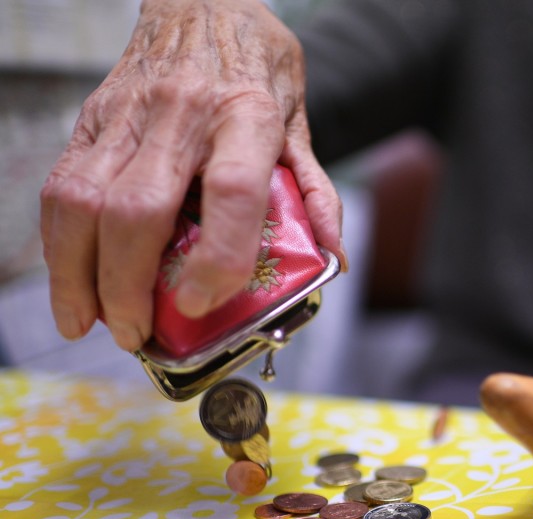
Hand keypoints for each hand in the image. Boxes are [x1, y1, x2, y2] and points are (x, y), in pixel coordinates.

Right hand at [40, 0, 344, 351]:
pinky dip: (59, 241)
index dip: (218, 256)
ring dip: (78, 274)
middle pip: (139, 210)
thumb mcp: (299, 122)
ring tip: (90, 320)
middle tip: (138, 332)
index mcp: (247, 116)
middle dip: (127, 286)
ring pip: (84, 201)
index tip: (204, 301)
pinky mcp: (93, 118)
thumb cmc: (255, 66)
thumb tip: (334, 258)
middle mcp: (183, 115)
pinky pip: (62, 185)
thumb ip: (314, 190)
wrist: (203, 3)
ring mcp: (129, 115)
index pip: (233, 192)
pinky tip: (70, 278)